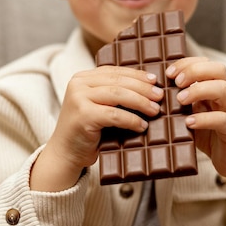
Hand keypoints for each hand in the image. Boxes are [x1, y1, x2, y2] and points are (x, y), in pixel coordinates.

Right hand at [31, 66, 162, 190]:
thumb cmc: (87, 131)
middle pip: (118, 81)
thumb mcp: (99, 106)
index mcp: (82, 77)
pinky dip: (131, 120)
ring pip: (118, 94)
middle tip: (160, 96)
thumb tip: (149, 87)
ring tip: (155, 110)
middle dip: (143, 88)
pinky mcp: (83, 115)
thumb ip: (114, 94)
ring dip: (141, 102)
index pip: (115, 71)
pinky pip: (114, 115)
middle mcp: (78, 84)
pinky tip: (142, 125)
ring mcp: (79, 98)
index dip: (137, 75)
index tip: (155, 81)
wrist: (65, 154)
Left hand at [165, 57, 225, 179]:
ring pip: (223, 89)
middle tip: (176, 82)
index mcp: (217, 89)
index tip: (169, 73)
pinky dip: (204, 119)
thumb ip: (182, 101)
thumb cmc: (210, 135)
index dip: (188, 63)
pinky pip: (223, 119)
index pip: (207, 64)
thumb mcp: (194, 113)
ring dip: (199, 90)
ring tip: (180, 100)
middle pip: (220, 70)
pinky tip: (189, 122)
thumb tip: (156, 91)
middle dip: (195, 71)